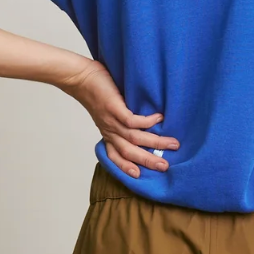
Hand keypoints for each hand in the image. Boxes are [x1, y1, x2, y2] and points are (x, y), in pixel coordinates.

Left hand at [58, 58, 178, 177]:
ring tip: (173, 144)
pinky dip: (147, 122)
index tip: (138, 176)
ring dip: (155, 143)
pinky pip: (133, 121)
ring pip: (134, 138)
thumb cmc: (95, 91)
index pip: (115, 156)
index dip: (125, 167)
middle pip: (129, 152)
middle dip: (148, 161)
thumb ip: (120, 119)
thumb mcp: (107, 112)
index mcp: (108, 133)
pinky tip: (159, 119)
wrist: (80, 78)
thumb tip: (142, 121)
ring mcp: (112, 121)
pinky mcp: (114, 108)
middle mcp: (110, 131)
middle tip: (165, 167)